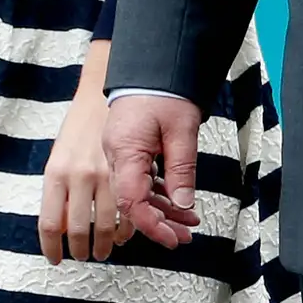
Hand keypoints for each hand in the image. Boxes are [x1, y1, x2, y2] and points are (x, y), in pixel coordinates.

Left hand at [38, 86, 130, 263]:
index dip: (52, 247)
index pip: (50, 223)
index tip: (55, 259)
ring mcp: (105, 175)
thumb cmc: (78, 130)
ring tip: (104, 250)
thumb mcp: (57, 160)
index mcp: (55, 174)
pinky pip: (128, 212)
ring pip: (106, 226)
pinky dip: (127, 229)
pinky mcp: (126, 173)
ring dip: (105, 245)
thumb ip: (58, 195)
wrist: (102, 98)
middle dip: (81, 250)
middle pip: (78, 230)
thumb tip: (58, 229)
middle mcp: (79, 176)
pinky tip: (123, 234)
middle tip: (83, 256)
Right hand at [107, 93, 202, 248]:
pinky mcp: (126, 150)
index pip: (131, 202)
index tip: (172, 239)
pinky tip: (176, 202)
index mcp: (124, 152)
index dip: (152, 225)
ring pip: (136, 194)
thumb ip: (181, 169)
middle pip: (132, 203)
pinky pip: (138, 180)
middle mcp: (114, 156)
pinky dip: (157, 193)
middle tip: (185, 236)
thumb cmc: (164, 89)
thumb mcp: (181, 130)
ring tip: (188, 222)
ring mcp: (118, 154)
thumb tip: (183, 205)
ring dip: (161, 210)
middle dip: (159, 223)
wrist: (150, 63)